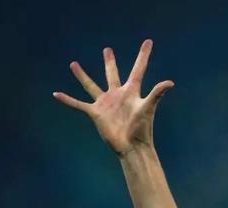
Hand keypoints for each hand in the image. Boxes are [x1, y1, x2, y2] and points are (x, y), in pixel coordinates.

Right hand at [53, 39, 173, 155]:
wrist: (132, 146)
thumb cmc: (142, 129)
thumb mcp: (148, 108)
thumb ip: (156, 94)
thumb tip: (170, 82)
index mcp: (132, 91)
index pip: (138, 69)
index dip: (143, 55)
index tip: (148, 42)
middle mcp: (118, 95)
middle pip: (112, 74)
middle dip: (110, 62)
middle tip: (107, 50)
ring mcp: (106, 103)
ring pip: (91, 85)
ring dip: (82, 76)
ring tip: (73, 64)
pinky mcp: (96, 113)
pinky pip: (79, 104)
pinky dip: (68, 100)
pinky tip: (56, 94)